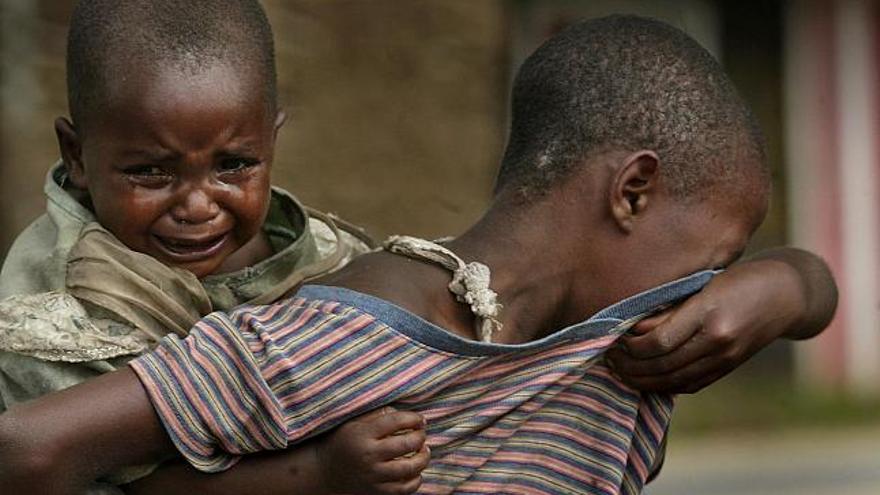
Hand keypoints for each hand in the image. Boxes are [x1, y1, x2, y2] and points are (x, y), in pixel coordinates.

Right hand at [316, 407, 429, 494]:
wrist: (324, 473)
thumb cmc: (342, 442)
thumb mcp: (353, 423)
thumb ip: (377, 415)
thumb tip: (403, 413)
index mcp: (362, 434)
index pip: (396, 421)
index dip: (413, 418)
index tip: (419, 419)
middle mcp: (368, 455)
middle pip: (407, 444)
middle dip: (420, 437)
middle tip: (421, 434)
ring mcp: (373, 476)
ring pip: (410, 467)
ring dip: (423, 457)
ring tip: (424, 451)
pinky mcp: (377, 492)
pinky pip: (405, 488)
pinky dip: (416, 479)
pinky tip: (416, 471)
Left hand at [605, 257, 810, 393]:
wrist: (786, 296)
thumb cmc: (739, 279)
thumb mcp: (703, 283)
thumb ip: (669, 307)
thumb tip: (633, 327)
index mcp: (708, 312)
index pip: (658, 341)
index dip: (630, 346)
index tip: (613, 337)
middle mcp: (718, 340)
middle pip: (662, 365)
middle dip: (629, 366)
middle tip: (608, 358)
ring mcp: (725, 359)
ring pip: (673, 380)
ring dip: (641, 380)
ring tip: (619, 371)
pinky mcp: (728, 368)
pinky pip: (690, 385)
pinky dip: (663, 385)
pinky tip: (645, 379)